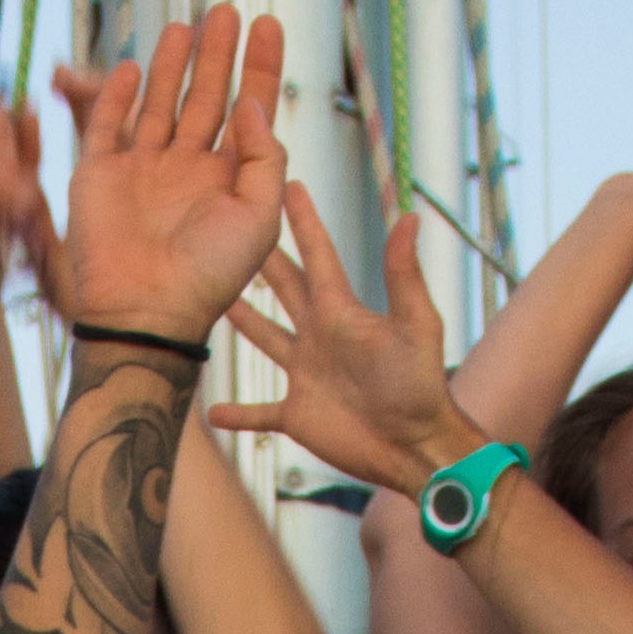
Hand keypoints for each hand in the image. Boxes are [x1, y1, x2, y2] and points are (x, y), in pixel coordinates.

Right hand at [45, 13, 288, 345]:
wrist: (144, 312)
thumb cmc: (209, 277)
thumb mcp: (259, 218)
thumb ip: (265, 157)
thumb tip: (250, 104)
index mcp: (228, 180)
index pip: (249, 110)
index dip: (260, 67)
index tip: (268, 24)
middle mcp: (186, 170)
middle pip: (205, 97)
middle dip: (217, 55)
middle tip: (226, 11)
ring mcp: (142, 171)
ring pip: (160, 104)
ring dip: (173, 65)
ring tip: (186, 25)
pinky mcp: (99, 175)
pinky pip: (107, 126)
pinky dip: (116, 96)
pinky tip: (132, 68)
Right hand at [206, 178, 481, 490]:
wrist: (415, 448)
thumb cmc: (421, 385)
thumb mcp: (415, 324)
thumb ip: (403, 274)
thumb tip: (408, 216)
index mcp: (341, 312)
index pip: (318, 257)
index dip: (304, 222)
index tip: (288, 185)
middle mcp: (319, 338)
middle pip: (284, 290)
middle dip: (263, 260)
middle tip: (239, 230)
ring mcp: (305, 376)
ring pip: (266, 341)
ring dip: (243, 321)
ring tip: (216, 301)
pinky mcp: (296, 415)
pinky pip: (259, 412)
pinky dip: (236, 414)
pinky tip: (211, 411)